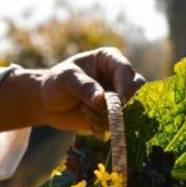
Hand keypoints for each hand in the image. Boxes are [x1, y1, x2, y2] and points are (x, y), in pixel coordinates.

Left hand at [0, 47, 145, 134]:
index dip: (126, 85)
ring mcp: (119, 97)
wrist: (48, 104)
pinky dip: (105, 127)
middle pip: (137, 90)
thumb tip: (101, 100)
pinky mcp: (115, 115)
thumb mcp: (66, 80)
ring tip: (86, 113)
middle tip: (101, 110)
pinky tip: (89, 122)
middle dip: (119, 104)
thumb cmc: (56, 84)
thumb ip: (83, 87)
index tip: (119, 100)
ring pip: (130, 110)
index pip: (126, 70)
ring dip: (109, 117)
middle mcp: (119, 77)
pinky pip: (120, 124)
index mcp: (110, 60)